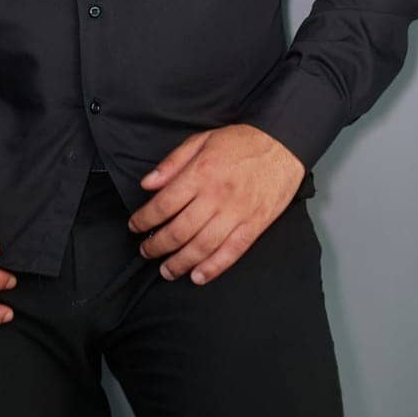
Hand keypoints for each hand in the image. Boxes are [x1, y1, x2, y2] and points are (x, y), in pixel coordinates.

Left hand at [126, 124, 305, 285]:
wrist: (282, 146)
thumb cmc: (240, 142)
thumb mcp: (202, 139)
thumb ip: (173, 162)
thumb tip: (148, 183)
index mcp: (201, 173)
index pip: (164, 204)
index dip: (145, 219)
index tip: (135, 226)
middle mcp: (216, 196)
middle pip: (179, 230)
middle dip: (157, 245)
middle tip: (145, 251)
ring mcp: (236, 213)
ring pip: (202, 247)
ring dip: (180, 263)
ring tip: (166, 270)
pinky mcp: (254, 226)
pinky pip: (231, 253)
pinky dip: (213, 268)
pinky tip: (197, 276)